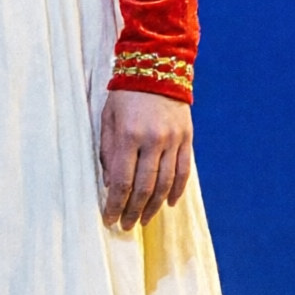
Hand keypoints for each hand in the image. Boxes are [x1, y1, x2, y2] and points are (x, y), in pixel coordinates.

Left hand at [100, 89, 192, 229]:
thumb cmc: (124, 96)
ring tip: (143, 220)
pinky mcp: (187, 139)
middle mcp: (153, 141)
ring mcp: (173, 141)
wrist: (157, 68)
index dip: (115, 204)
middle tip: (125, 226)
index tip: (109, 218)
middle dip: (133, 210)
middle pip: (144, 187)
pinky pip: (184, 171)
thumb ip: (108, 153)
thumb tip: (111, 185)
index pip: (122, 181)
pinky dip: (176, 190)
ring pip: (165, 183)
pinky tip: (168, 204)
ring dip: (154, 206)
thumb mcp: (107, 120)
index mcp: (129, 136)